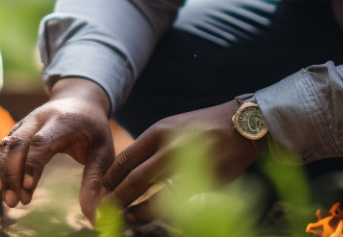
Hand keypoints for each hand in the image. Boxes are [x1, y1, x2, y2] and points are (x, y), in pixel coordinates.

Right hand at [0, 77, 112, 220]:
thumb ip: (95, 178)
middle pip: (18, 143)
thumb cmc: (93, 128)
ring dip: (2, 172)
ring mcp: (26, 123)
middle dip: (12, 174)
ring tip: (6, 198)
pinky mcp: (18, 129)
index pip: (42, 142)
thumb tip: (91, 211)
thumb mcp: (103, 150)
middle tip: (13, 202)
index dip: (32, 165)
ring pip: (7, 144)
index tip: (28, 189)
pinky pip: (3, 146)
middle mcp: (40, 119)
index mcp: (63, 122)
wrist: (79, 99)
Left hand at [102, 100, 259, 220]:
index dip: (109, 179)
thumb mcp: (174, 129)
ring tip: (116, 216)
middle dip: (112, 196)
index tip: (99, 194)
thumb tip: (129, 171)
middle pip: (130, 174)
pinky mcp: (200, 177)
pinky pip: (168, 198)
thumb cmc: (205, 129)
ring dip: (126, 204)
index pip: (124, 158)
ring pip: (144, 186)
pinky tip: (139, 216)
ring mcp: (183, 160)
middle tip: (100, 211)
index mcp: (158, 132)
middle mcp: (167, 144)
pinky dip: (149, 210)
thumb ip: (153, 147)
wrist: (243, 126)